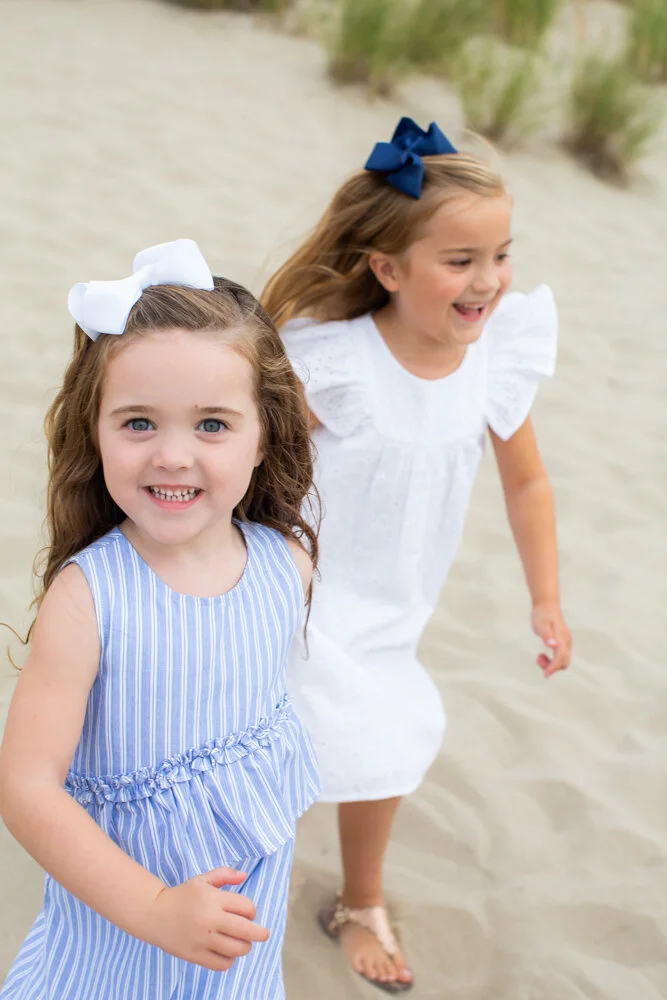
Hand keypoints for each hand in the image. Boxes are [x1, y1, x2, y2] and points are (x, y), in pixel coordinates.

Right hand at [143, 866, 268, 970]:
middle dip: (260, 933)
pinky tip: (227, 953)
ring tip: (243, 943)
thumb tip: (244, 876)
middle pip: (246, 931)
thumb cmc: (182, 895)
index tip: (248, 913)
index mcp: (213, 899)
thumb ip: (224, 875)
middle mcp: (210, 919)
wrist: (154, 913)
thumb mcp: (202, 880)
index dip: (252, 911)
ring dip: (245, 947)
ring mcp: (202, 939)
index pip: (246, 907)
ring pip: (236, 949)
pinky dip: (229, 960)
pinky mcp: (195, 955)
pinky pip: (221, 964)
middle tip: (263, 934)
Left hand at [531, 602, 570, 677]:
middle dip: (552, 667)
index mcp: (562, 638)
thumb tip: (552, 646)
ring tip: (539, 657)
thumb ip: (546, 635)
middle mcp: (566, 642)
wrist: (546, 605)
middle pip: (564, 662)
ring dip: (551, 664)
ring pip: (562, 661)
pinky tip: (542, 655)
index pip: (561, 658)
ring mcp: (566, 643)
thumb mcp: (540, 624)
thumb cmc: (542, 615)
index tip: (545, 674)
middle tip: (538, 659)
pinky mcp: (562, 643)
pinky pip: (560, 657)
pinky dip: (552, 661)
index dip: (553, 667)